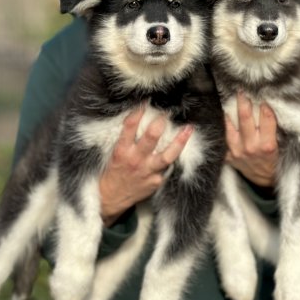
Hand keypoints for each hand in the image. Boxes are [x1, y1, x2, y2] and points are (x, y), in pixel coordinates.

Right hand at [99, 105, 192, 225]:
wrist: (111, 199)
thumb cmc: (112, 171)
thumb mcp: (114, 153)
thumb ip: (127, 139)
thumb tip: (140, 117)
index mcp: (122, 151)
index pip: (129, 127)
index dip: (138, 112)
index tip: (146, 101)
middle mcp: (135, 160)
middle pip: (151, 138)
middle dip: (160, 123)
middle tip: (168, 112)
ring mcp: (148, 172)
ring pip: (167, 155)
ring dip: (179, 141)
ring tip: (189, 129)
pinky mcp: (156, 182)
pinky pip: (167, 168)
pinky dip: (174, 158)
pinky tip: (184, 149)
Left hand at [225, 92, 278, 186]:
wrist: (264, 180)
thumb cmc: (276, 160)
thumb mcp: (281, 146)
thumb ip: (274, 128)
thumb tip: (268, 105)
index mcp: (268, 145)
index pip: (266, 118)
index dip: (264, 105)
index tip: (263, 97)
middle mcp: (251, 148)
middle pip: (245, 118)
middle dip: (244, 102)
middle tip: (242, 90)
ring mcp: (237, 152)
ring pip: (229, 126)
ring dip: (228, 111)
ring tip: (227, 98)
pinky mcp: (228, 156)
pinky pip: (222, 138)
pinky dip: (222, 126)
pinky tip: (221, 115)